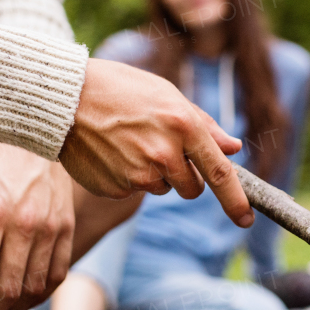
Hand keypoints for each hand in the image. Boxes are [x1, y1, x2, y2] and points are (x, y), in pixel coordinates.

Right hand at [60, 59, 252, 227]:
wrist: (64, 97)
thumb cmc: (120, 89)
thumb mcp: (167, 94)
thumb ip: (204, 124)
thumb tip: (234, 148)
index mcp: (183, 126)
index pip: (220, 173)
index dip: (236, 200)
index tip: (246, 219)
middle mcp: (164, 154)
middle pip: (191, 189)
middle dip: (184, 176)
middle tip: (160, 148)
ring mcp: (138, 175)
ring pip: (162, 189)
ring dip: (155, 174)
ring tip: (129, 143)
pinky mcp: (116, 188)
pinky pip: (134, 191)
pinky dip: (128, 177)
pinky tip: (111, 153)